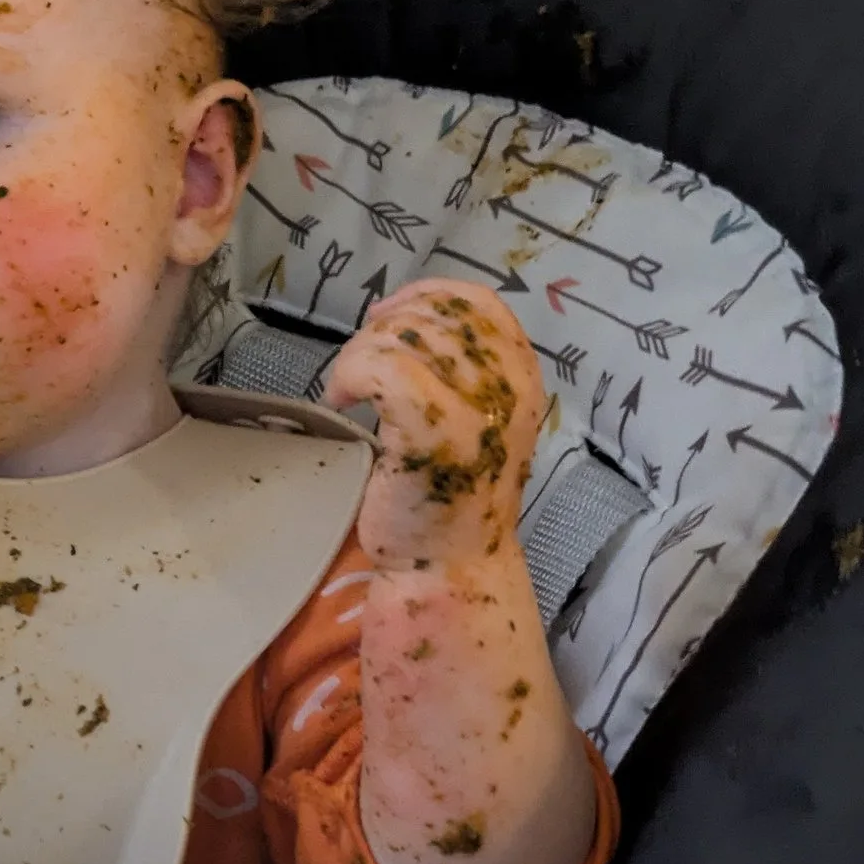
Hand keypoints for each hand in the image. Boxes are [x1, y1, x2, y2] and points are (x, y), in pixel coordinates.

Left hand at [322, 281, 544, 564]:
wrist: (449, 567)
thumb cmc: (449, 499)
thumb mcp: (473, 420)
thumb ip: (460, 371)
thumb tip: (401, 318)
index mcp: (523, 377)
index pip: (478, 301)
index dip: (425, 295)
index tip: (385, 318)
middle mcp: (508, 385)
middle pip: (432, 313)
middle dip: (383, 329)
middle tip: (360, 370)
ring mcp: (474, 408)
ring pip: (401, 334)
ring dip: (360, 352)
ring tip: (351, 391)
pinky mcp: (432, 430)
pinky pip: (381, 365)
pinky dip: (349, 372)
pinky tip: (341, 400)